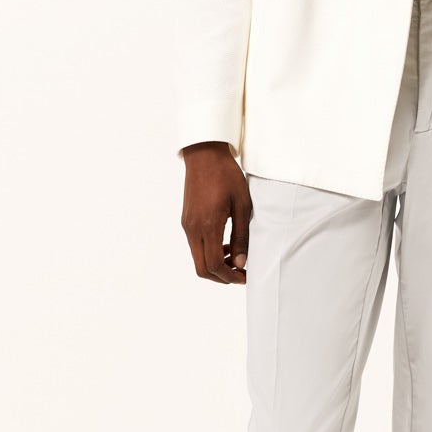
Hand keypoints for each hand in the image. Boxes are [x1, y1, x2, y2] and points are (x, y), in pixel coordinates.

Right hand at [180, 143, 251, 284]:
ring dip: (215, 264)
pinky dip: (208, 252)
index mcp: (207, 225)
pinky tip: (224, 244)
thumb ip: (241, 236)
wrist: (205, 155)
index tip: (245, 276)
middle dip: (221, 277)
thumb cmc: (227, 176)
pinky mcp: (186, 220)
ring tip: (234, 257)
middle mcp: (193, 228)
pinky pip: (195, 246)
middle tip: (240, 274)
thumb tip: (240, 263)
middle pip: (201, 268)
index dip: (229, 277)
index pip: (213, 264)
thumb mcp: (243, 205)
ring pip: (197, 258)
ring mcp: (187, 225)